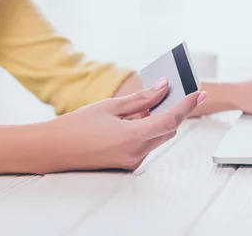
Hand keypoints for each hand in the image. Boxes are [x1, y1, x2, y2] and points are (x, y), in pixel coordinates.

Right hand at [48, 78, 206, 171]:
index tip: (200, 93)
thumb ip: (141, 98)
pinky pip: (146, 144)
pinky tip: (132, 119)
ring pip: (158, 137)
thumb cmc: (76, 125)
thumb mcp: (110, 106)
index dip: (188, 105)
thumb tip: (164, 87)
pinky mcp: (127, 164)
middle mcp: (135, 154)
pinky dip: (145, 130)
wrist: (51, 150)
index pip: (170, 120)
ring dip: (156, 120)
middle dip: (170, 110)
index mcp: (131, 138)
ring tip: (141, 105)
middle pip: (168, 129)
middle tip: (167, 91)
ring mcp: (131, 162)